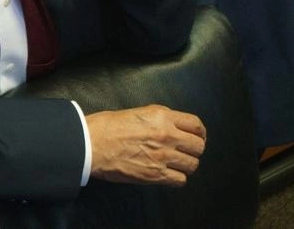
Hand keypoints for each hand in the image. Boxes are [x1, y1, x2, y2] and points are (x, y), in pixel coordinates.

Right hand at [86, 105, 205, 185]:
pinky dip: (177, 178)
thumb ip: (160, 119)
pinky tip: (169, 174)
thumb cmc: (109, 126)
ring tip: (177, 164)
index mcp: (163, 116)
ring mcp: (162, 156)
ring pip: (192, 164)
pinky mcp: (155, 175)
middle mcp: (167, 135)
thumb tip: (173, 127)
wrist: (93, 143)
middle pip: (198, 146)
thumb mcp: (140, 112)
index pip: (196, 125)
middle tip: (186, 151)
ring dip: (186, 165)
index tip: (198, 137)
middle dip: (194, 150)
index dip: (200, 133)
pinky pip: (180, 180)